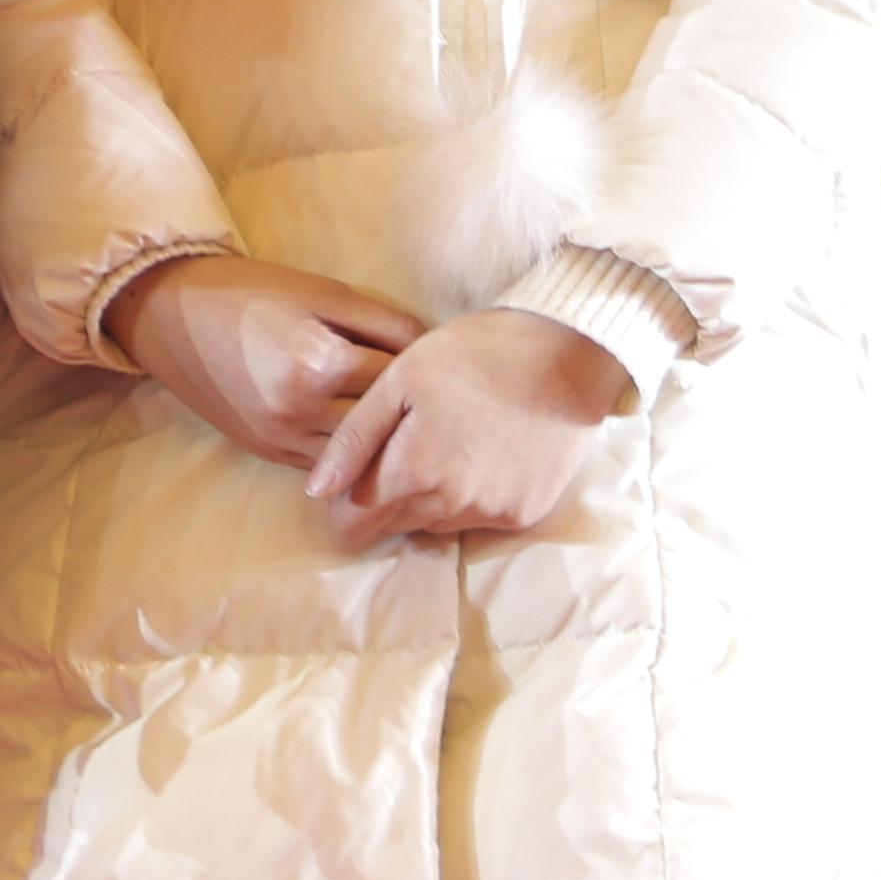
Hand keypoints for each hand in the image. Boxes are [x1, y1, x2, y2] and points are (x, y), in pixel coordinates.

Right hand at [100, 254, 423, 475]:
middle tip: (440, 396)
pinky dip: (353, 453)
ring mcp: (283, 438)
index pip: (398, 375)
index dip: (425, 365)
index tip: (445, 361)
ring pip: (361, 454)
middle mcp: (302, 409)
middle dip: (413, 408)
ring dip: (387, 439)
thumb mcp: (322, 290)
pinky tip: (370, 437)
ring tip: (412, 422)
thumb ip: (382, 320)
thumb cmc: (250, 291)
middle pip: (385, 421)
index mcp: (318, 361)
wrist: (170, 314)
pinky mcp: (268, 452)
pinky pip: (329, 464)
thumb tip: (434, 347)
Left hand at [306, 309, 627, 548]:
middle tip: (400, 446)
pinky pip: (477, 519)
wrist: (564, 354)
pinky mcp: (525, 513)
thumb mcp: (399, 380)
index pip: (355, 523)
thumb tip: (316, 490)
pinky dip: (467, 496)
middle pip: (395, 524)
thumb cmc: (472, 354)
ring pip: (435, 524)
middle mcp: (452, 506)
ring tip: (442, 441)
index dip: (343, 504)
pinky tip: (476, 453)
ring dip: (426, 497)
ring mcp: (492, 513)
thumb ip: (353, 439)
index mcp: (413, 472)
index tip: (349, 478)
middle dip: (385, 497)